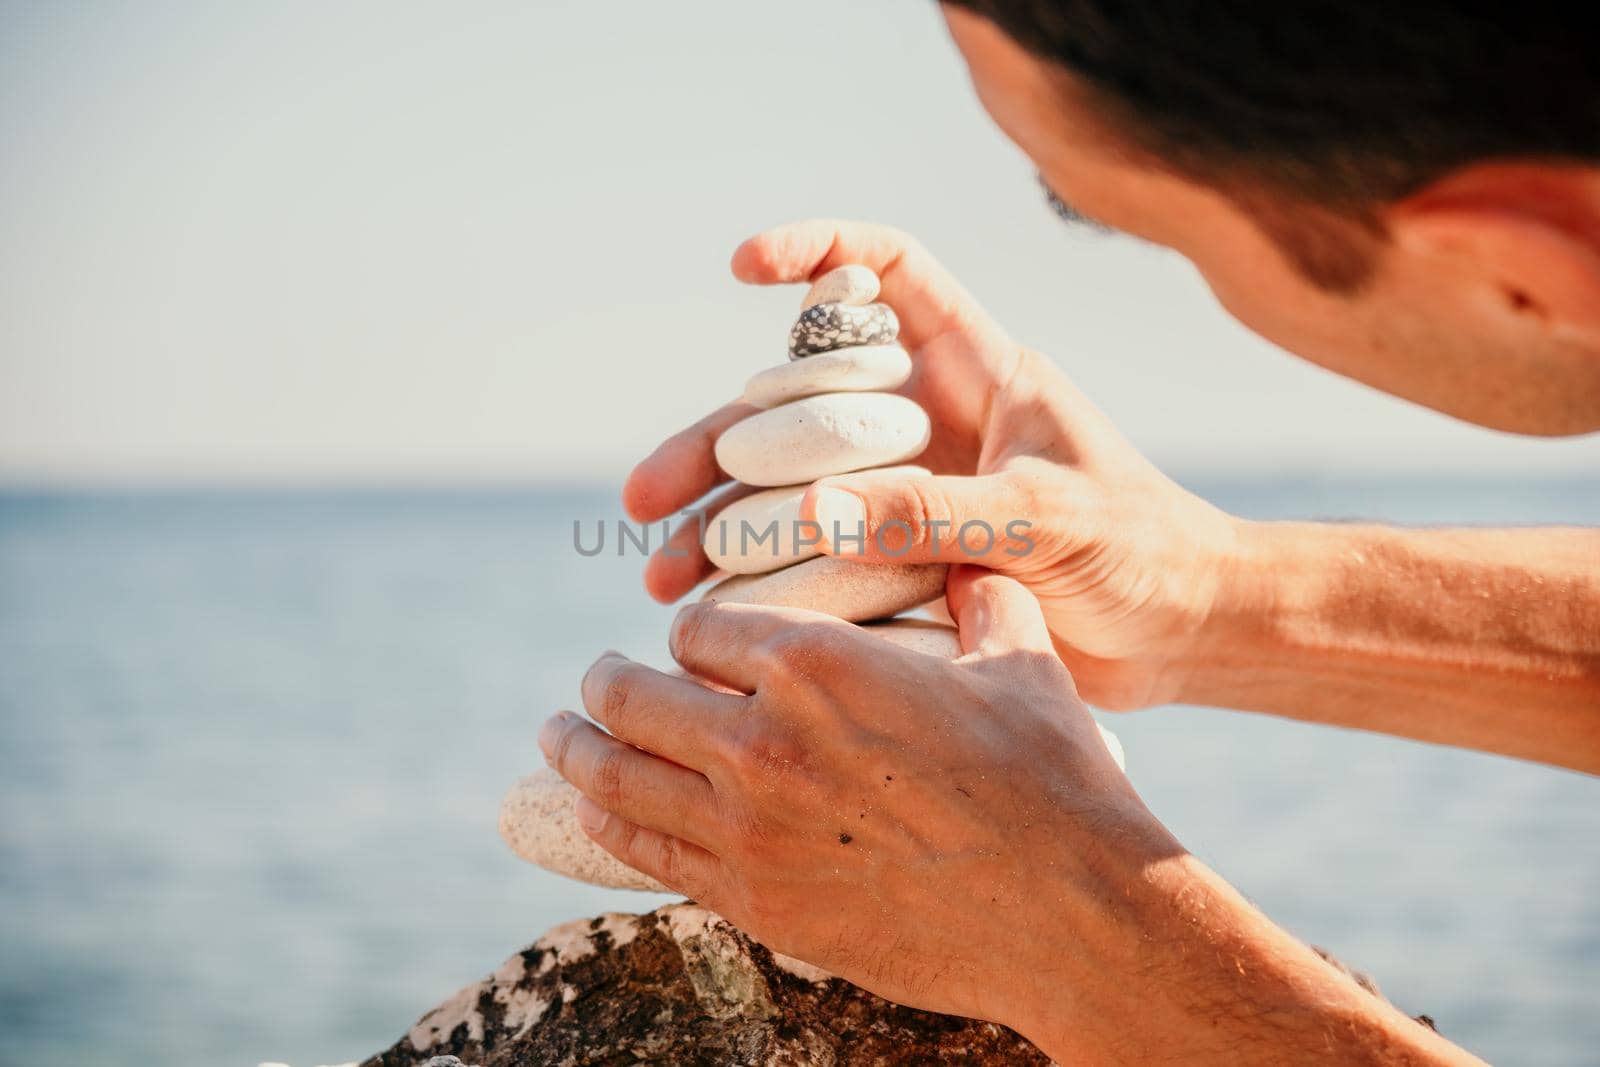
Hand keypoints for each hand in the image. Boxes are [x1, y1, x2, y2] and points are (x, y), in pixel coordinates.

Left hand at [543, 569, 1165, 1032]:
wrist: (1069, 913)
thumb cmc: (1051, 778)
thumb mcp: (1018, 659)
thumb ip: (976, 596)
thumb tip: (971, 557)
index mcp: (815, 662)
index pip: (699, 627)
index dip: (692, 630)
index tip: (695, 642)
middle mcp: (760, 738)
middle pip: (632, 694)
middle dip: (605, 680)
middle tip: (593, 678)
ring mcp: (747, 828)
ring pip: (615, 774)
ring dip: (575, 748)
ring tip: (556, 735)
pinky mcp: (755, 901)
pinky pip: (646, 851)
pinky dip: (607, 822)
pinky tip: (595, 808)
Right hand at [625, 219, 1239, 708]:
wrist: (1182, 638)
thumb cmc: (1144, 552)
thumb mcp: (1045, 519)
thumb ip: (937, 512)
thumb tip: (809, 514)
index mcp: (974, 369)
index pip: (889, 272)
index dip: (817, 251)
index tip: (743, 267)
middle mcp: (928, 422)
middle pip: (798, 405)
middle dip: (714, 445)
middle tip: (647, 497)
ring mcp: (911, 493)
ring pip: (790, 491)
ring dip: (719, 528)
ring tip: (661, 577)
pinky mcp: (905, 561)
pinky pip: (816, 560)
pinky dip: (762, 585)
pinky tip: (709, 618)